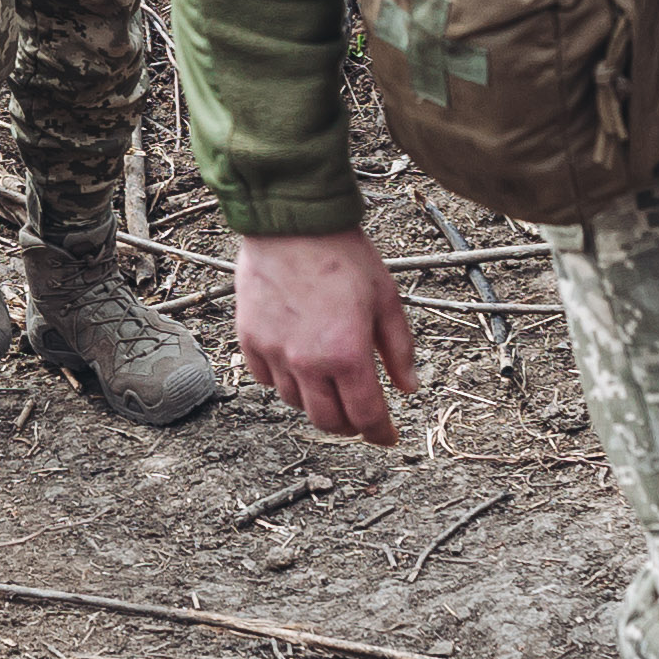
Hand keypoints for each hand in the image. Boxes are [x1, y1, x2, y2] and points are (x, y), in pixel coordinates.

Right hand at [232, 229, 416, 445]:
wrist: (291, 221)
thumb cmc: (342, 254)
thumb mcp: (386, 299)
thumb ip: (399, 349)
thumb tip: (409, 387)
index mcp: (346, 354)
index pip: (365, 416)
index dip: (380, 433)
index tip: (388, 437)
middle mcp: (306, 361)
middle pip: (327, 420)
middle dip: (348, 425)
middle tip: (360, 415)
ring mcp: (274, 351)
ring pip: (295, 402)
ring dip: (316, 402)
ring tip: (330, 384)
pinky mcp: (249, 338)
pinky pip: (265, 378)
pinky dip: (284, 381)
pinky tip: (297, 365)